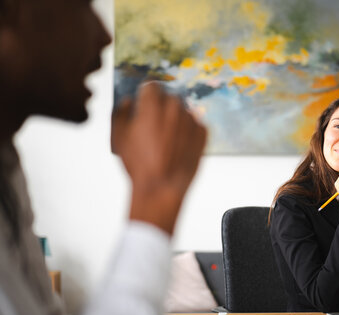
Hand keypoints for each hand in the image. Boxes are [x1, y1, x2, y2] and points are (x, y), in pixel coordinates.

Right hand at [112, 82, 205, 234]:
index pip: (151, 86)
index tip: (144, 105)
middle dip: (161, 107)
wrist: (162, 188)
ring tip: (166, 140)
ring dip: (175, 119)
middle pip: (168, 97)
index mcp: (152, 104)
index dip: (145, 96)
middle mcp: (174, 107)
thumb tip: (129, 102)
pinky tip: (178, 146)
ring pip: (183, 111)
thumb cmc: (138, 164)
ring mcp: (191, 120)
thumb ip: (121, 112)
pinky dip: (188, 131)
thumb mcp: (119, 137)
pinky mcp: (203, 133)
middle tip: (154, 126)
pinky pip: (195, 125)